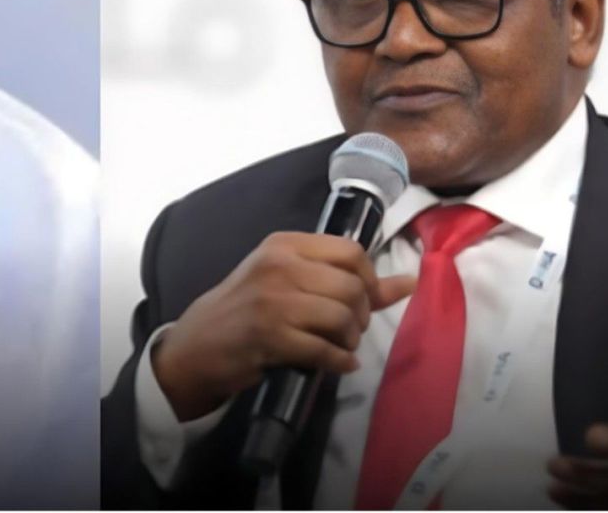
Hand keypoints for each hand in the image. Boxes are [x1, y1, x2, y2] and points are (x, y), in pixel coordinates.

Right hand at [152, 231, 414, 420]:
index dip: (369, 279)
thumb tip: (410, 282)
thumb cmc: (247, 308)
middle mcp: (279, 265)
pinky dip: (340, 361)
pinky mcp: (270, 337)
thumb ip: (346, 279)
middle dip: (361, 315)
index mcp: (284, 244)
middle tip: (350, 329)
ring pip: (342, 317)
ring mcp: (273, 301)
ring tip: (342, 346)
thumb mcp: (289, 281)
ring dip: (351, 339)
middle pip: (351, 286)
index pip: (351, 252)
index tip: (363, 300)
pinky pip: (325, 350)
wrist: (197, 345)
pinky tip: (338, 364)